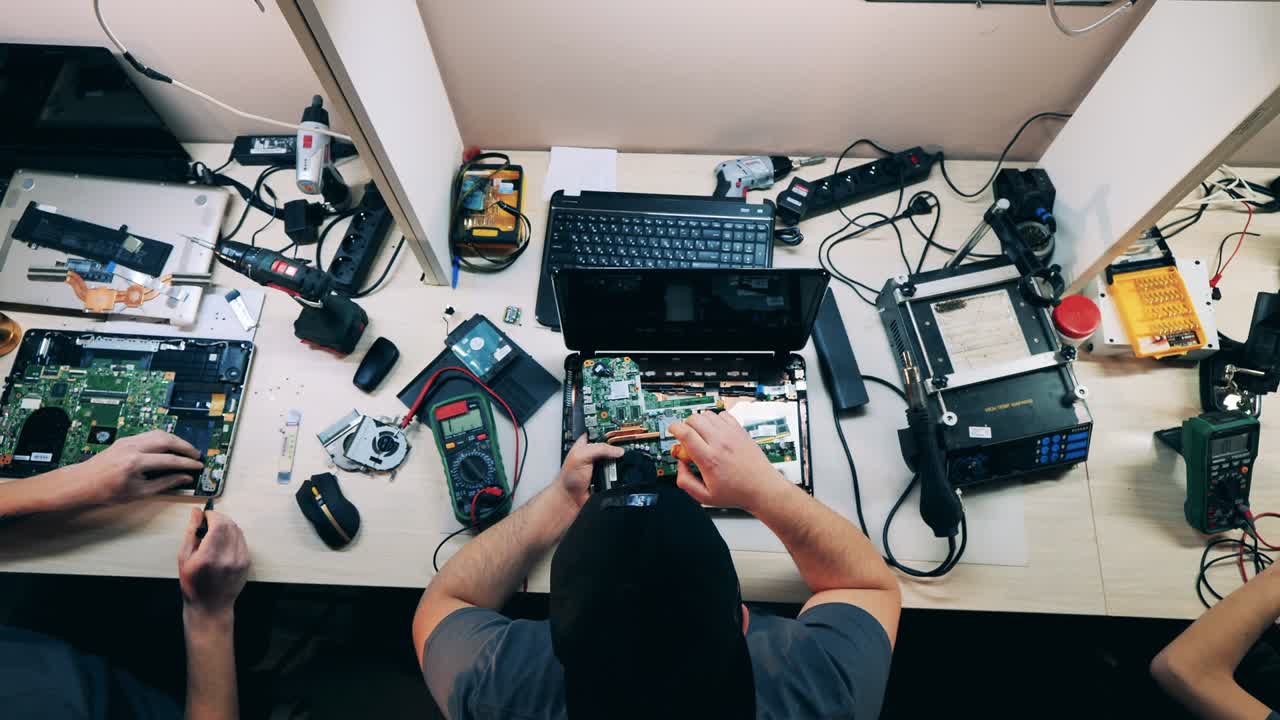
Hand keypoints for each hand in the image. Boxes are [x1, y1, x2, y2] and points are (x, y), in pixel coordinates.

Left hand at [60, 430, 203, 506]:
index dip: (187, 463)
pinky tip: (170, 446)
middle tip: (196, 455)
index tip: (198, 465)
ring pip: (159, 433)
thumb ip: (165, 484)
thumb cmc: (106, 491)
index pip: (169, 459)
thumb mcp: (138, 492)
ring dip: (176, 440)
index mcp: (135, 463)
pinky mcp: (126, 440)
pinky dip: (164, 438)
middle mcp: (132, 447)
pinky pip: (150, 434)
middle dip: (185, 447)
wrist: (83, 482)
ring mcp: (128, 441)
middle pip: (167, 440)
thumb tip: (184, 478)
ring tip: (186, 450)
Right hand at [178, 508, 249, 619]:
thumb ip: (191, 532)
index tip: (205, 515)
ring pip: (238, 531)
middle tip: (209, 522)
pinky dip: (233, 536)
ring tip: (214, 533)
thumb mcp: (184, 558)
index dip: (212, 515)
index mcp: (210, 556)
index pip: (218, 524)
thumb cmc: (193, 585)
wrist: (210, 606)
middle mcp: (228, 557)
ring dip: (227, 526)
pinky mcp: (247, 562)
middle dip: (219, 519)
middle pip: (230, 525)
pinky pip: (242, 541)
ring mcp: (240, 560)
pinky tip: (223, 542)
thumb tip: (196, 512)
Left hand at [557, 435, 623, 506]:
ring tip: (622, 463)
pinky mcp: (607, 477)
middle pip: (613, 445)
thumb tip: (618, 450)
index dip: (611, 430)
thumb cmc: (569, 478)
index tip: (623, 430)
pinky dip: (621, 473)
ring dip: (621, 462)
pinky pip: (619, 472)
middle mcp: (595, 453)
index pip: (601, 431)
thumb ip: (599, 449)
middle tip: (627, 447)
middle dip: (619, 447)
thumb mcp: (581, 457)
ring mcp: (602, 465)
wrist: (571, 499)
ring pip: (617, 459)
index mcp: (586, 444)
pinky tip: (621, 473)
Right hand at [668, 410, 787, 510]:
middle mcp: (720, 443)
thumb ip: (685, 482)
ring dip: (700, 422)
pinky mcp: (740, 432)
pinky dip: (715, 419)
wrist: (762, 488)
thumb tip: (680, 465)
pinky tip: (716, 431)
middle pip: (695, 419)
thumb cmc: (737, 492)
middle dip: (685, 425)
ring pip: (708, 414)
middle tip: (687, 437)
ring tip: (702, 435)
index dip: (674, 428)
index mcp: (709, 459)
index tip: (672, 430)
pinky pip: (723, 414)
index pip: (686, 433)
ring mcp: (731, 435)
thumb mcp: (705, 497)